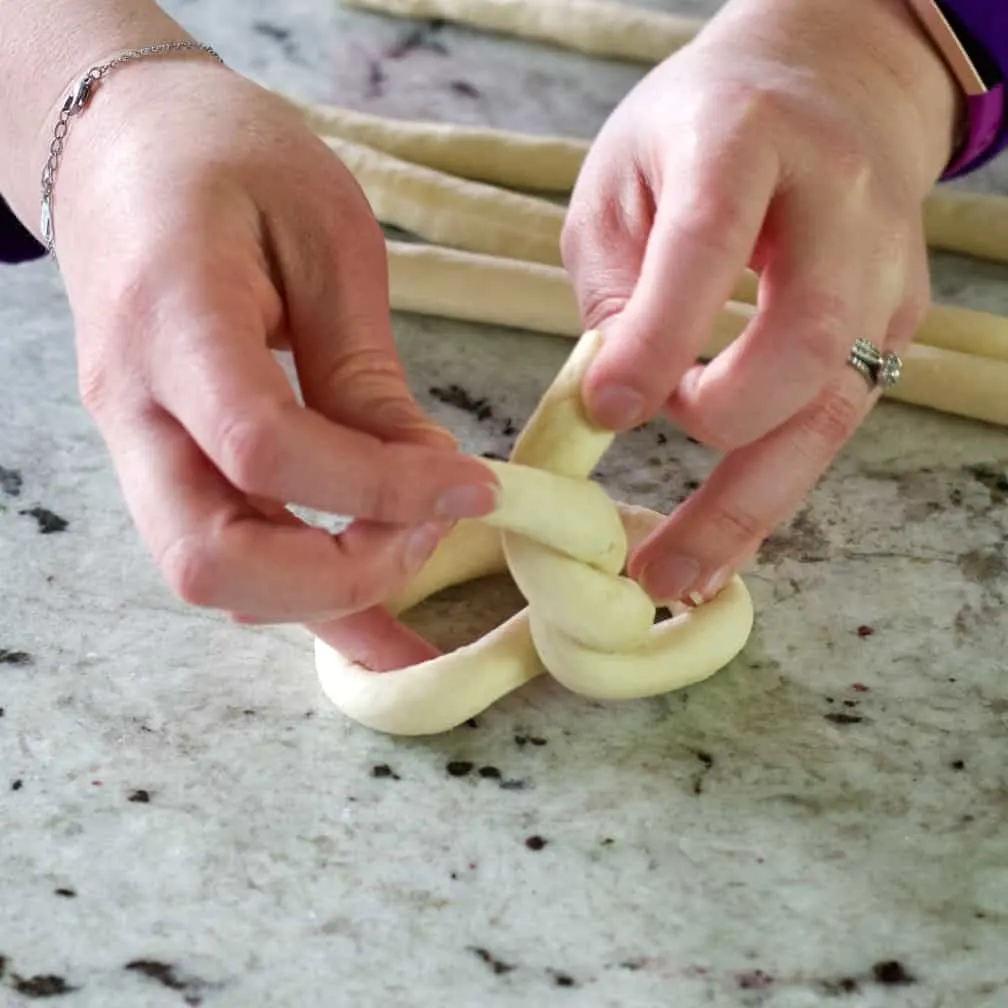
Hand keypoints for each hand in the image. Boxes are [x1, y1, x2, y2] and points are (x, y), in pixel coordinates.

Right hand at [54, 57, 497, 632]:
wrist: (124, 147)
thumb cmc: (230, 159)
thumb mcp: (327, 236)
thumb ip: (364, 370)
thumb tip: (426, 476)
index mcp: (172, 320)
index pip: (263, 446)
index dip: (377, 488)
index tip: (470, 486)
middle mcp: (134, 405)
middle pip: (209, 558)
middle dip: (338, 576)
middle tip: (430, 532)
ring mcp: (134, 442)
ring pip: (208, 575)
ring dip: (321, 594)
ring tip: (414, 550)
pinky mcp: (159, 459)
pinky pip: (223, 550)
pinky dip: (300, 594)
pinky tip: (370, 614)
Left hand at [562, 0, 958, 602]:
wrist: (832, 82)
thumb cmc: (699, 130)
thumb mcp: (620, 179)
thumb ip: (616, 285)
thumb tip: (616, 404)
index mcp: (747, 140)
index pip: (710, 247)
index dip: (659, 338)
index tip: (605, 411)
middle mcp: (838, 205)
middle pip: (802, 346)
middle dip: (721, 442)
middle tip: (642, 529)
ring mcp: (882, 269)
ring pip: (831, 410)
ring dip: (750, 508)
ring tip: (677, 576)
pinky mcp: (895, 323)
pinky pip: (831, 422)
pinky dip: (773, 488)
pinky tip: (722, 542)